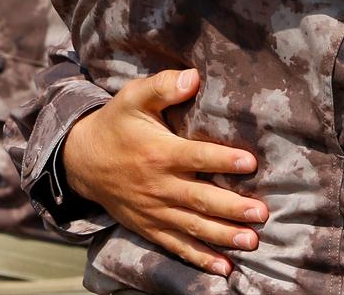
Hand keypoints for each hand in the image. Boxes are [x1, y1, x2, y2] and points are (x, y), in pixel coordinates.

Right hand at [63, 69, 266, 276]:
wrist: (81, 161)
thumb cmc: (116, 124)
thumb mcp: (133, 97)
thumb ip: (162, 86)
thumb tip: (193, 76)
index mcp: (159, 153)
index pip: (196, 157)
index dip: (223, 160)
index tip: (251, 163)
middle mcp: (158, 186)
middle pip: (200, 199)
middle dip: (232, 208)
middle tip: (262, 213)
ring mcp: (154, 211)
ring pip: (193, 227)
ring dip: (224, 236)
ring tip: (252, 241)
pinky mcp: (150, 227)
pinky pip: (177, 246)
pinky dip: (200, 259)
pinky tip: (224, 268)